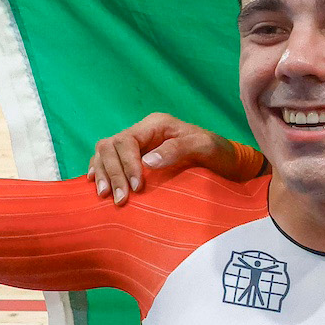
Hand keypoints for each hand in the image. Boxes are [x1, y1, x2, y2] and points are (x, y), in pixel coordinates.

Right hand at [88, 114, 220, 205]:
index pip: (126, 141)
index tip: (136, 187)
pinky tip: (98, 186)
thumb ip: (176, 150)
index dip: (126, 164)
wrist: (225, 161)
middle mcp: (141, 133)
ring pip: (104, 153)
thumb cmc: (216, 152)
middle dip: (111, 172)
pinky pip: (107, 161)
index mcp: (155, 125)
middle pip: (109, 147)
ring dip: (102, 174)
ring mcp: (136, 146)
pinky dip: (100, 172)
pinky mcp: (133, 160)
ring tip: (105, 196)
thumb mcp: (203, 147)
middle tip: (120, 199)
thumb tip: (147, 162)